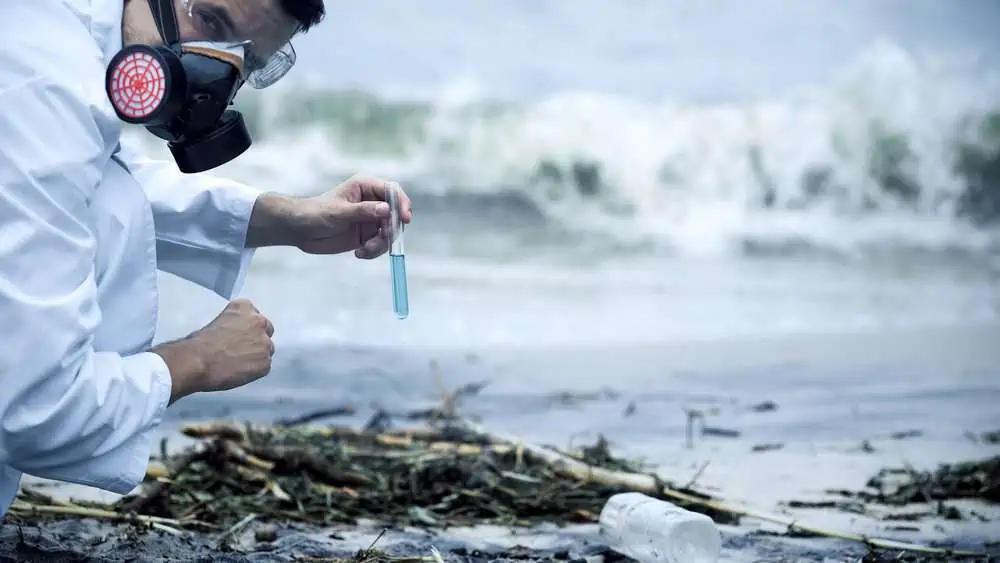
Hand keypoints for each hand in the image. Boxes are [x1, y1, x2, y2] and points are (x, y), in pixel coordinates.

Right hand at [154, 299, 274, 403]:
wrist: (199, 360)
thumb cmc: (200, 342)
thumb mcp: (217, 321)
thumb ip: (233, 324)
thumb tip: (236, 335)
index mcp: (245, 307)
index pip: (253, 315)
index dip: (246, 327)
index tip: (239, 334)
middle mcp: (259, 322)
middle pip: (266, 330)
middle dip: (257, 338)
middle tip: (242, 348)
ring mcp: (265, 343)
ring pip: (267, 349)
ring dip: (257, 354)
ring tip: (239, 362)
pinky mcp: (265, 363)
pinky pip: (264, 366)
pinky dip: (254, 370)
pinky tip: (240, 371)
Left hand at [290, 174, 412, 258]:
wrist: (300, 230)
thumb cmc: (315, 213)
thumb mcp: (339, 212)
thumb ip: (363, 211)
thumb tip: (387, 209)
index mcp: (366, 187)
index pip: (392, 191)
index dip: (402, 203)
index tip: (405, 219)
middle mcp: (372, 202)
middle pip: (396, 214)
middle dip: (391, 229)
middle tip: (380, 240)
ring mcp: (371, 220)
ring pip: (390, 232)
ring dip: (381, 244)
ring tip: (364, 250)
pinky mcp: (367, 235)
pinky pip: (380, 245)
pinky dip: (374, 251)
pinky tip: (359, 253)